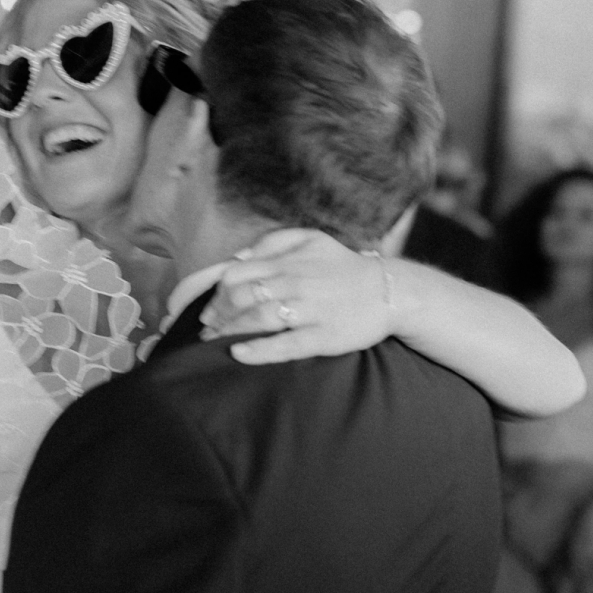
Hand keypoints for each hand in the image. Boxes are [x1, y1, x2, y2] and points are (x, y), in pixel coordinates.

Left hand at [202, 229, 392, 364]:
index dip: (213, 292)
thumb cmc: (342, 266)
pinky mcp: (323, 337)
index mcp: (288, 260)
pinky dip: (258, 350)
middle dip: (216, 314)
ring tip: (213, 341)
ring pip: (257, 319)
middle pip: (240, 297)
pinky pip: (285, 345)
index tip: (203, 306)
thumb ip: (272, 242)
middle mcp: (295, 283)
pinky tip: (239, 353)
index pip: (235, 274)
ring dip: (228, 331)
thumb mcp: (310, 239)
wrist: (389, 291)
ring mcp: (309, 311)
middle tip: (207, 327)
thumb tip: (237, 257)